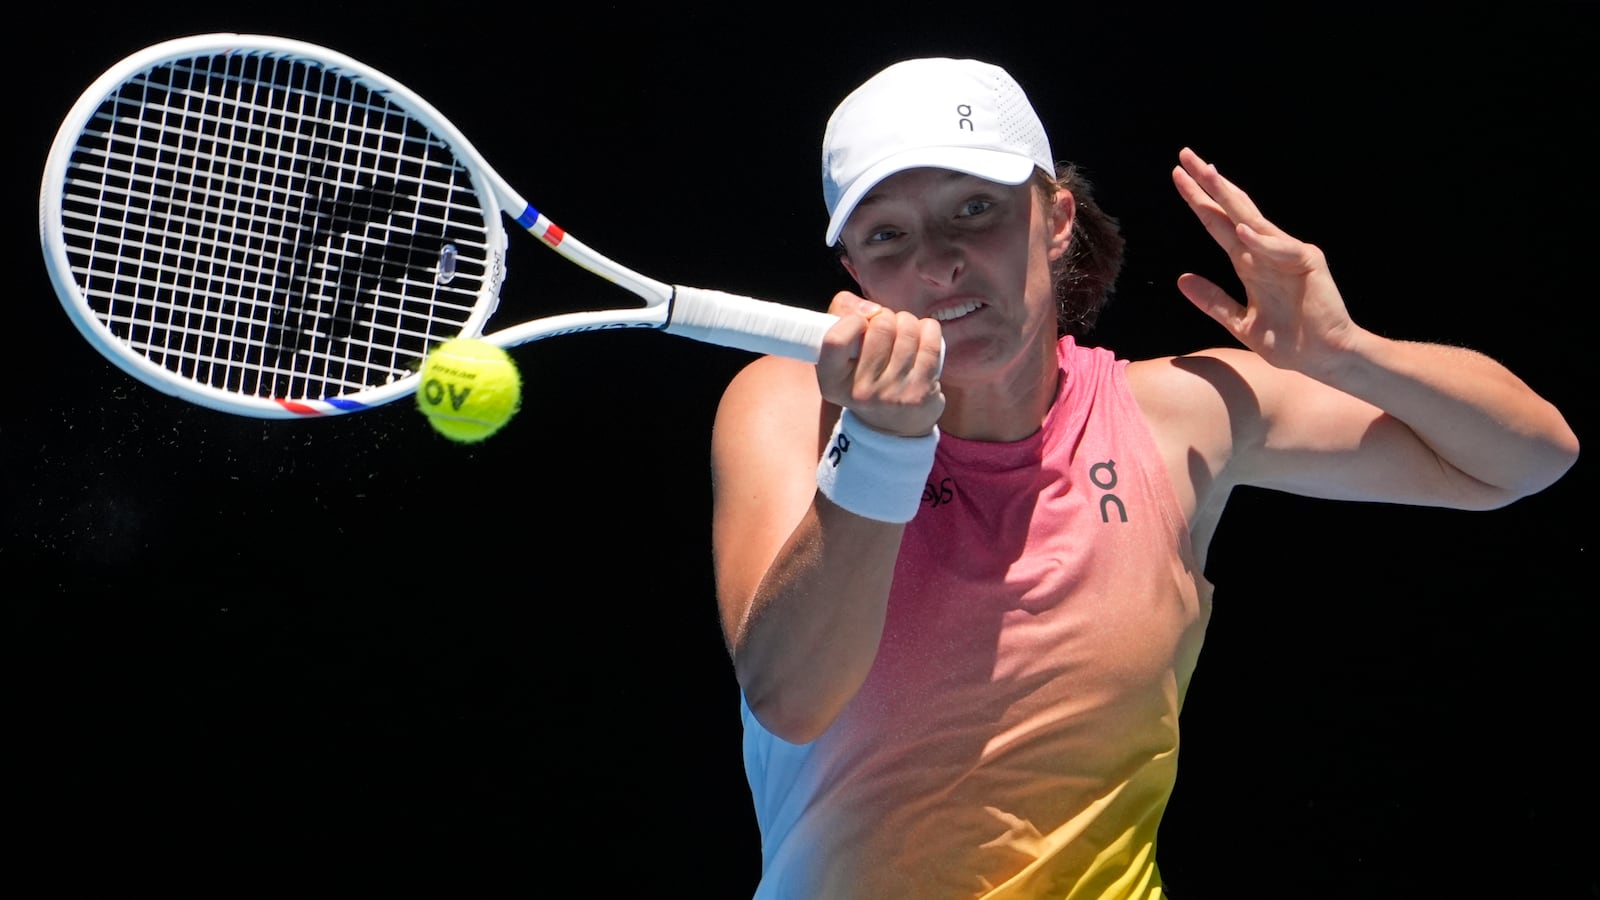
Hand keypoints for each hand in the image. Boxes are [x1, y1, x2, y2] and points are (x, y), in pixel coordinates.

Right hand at [815, 292, 944, 436]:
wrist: (891, 426)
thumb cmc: (864, 375)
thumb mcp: (842, 352)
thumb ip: (842, 314)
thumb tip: (871, 308)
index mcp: (832, 381)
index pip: (836, 339)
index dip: (853, 319)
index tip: (863, 322)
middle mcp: (860, 392)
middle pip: (881, 326)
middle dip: (887, 317)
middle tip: (887, 329)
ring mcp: (892, 394)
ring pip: (908, 330)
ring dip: (908, 323)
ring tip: (904, 334)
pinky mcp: (920, 393)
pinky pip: (930, 342)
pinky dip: (929, 330)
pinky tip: (923, 336)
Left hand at [1172, 147, 1361, 376]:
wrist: (1323, 359)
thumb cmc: (1286, 342)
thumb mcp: (1239, 322)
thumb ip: (1213, 301)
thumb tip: (1181, 278)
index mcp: (1248, 263)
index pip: (1217, 224)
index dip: (1199, 201)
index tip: (1178, 177)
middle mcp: (1264, 252)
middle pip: (1232, 210)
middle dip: (1209, 184)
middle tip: (1185, 156)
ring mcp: (1286, 254)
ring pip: (1253, 220)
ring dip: (1229, 197)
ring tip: (1207, 174)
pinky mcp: (1308, 263)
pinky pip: (1280, 249)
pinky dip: (1261, 241)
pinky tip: (1240, 230)